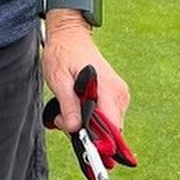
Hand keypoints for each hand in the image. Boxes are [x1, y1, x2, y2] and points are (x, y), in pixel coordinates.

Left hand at [41, 16, 130, 138]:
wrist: (70, 35)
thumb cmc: (63, 53)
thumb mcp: (59, 79)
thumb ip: (68, 105)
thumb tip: (75, 129)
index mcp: (108, 89)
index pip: (113, 127)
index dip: (99, 141)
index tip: (82, 143)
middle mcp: (119, 94)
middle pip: (110, 130)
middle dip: (87, 132)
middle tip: (64, 120)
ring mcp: (119, 95)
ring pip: (107, 125)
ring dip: (87, 125)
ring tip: (67, 110)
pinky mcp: (115, 96)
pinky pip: (105, 117)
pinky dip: (90, 118)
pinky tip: (76, 106)